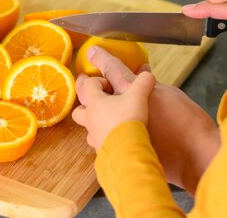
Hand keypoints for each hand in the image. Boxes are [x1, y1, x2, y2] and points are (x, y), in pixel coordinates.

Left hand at [73, 46, 219, 194]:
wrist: (130, 154)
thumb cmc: (131, 121)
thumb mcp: (140, 96)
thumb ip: (144, 82)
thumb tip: (147, 72)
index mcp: (96, 102)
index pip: (88, 84)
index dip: (98, 80)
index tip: (109, 82)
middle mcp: (90, 120)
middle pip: (79, 107)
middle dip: (87, 101)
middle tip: (99, 97)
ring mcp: (95, 138)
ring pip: (88, 127)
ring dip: (95, 121)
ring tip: (109, 119)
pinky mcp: (102, 153)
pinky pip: (99, 142)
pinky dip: (106, 137)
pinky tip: (118, 138)